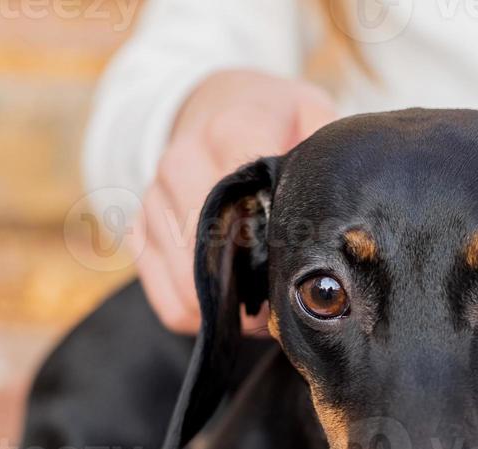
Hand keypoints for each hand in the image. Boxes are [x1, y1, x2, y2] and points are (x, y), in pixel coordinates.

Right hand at [133, 70, 335, 333]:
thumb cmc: (270, 119)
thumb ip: (324, 148)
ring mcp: (153, 201)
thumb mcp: (308, 111)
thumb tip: (339, 205)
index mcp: (228, 128)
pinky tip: (232, 306)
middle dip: (256, 284)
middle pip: (216, 248)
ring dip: (231, 309)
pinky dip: (203, 317)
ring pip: (189, 284)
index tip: (303, 254)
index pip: (249, 194)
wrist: (207, 103)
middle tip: (289, 298)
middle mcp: (181, 163)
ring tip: (266, 310)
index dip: (279, 237)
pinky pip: (168, 302)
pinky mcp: (138, 234)